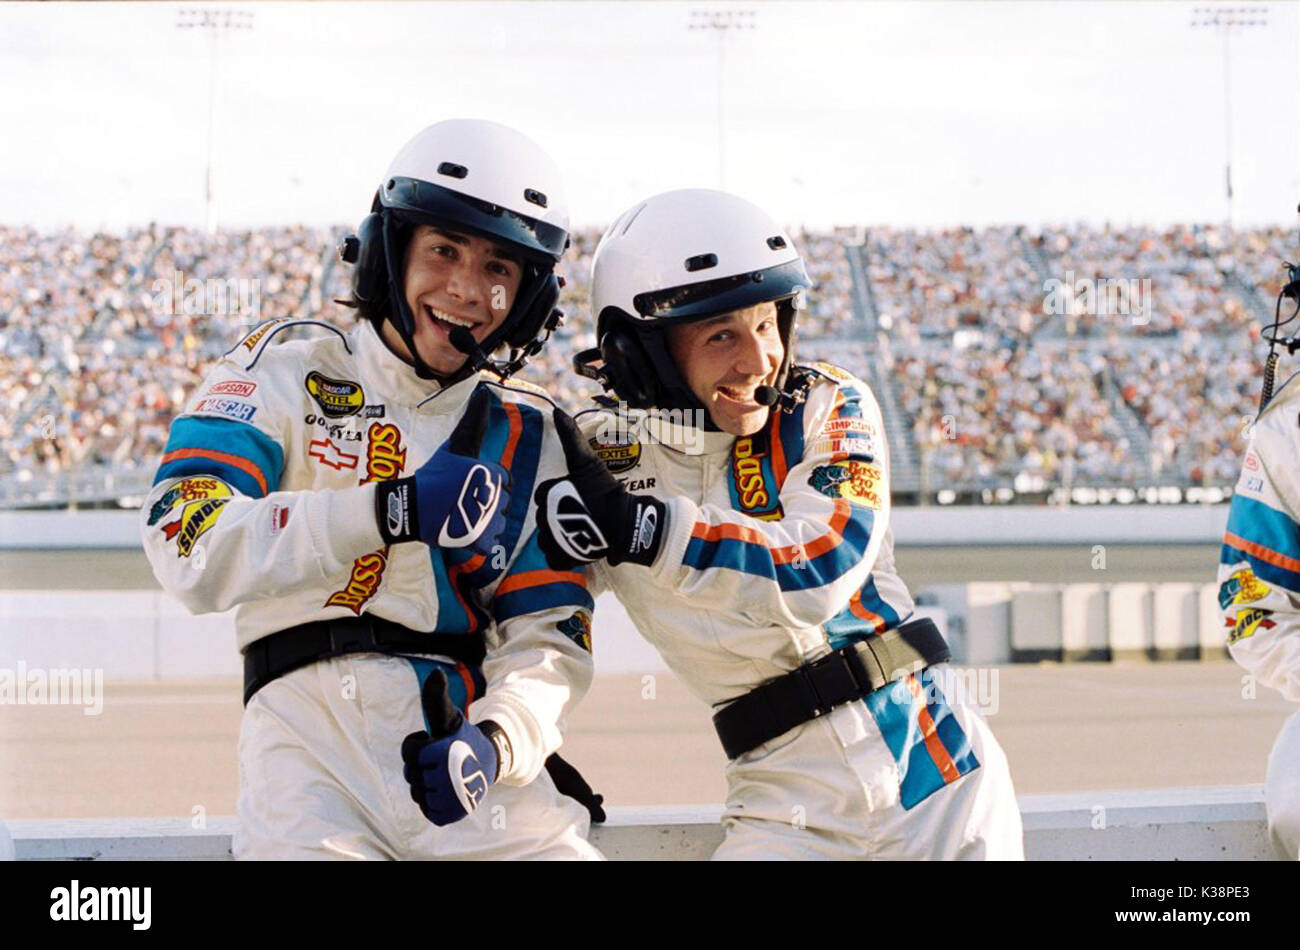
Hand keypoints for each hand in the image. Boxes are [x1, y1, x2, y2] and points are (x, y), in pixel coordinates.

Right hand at [376, 387, 509, 555]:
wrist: (408, 507)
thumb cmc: (432, 476)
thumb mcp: (454, 447)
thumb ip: (473, 423)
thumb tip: (483, 394)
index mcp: (488, 471)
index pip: (505, 481)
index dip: (489, 486)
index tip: (470, 488)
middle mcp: (490, 493)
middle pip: (502, 503)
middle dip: (486, 505)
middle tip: (461, 504)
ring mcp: (485, 518)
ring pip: (498, 524)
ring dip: (484, 524)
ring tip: (462, 518)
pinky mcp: (477, 539)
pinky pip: (490, 544)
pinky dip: (479, 542)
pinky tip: (465, 534)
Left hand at [401, 671, 498, 826]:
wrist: (487, 762)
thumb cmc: (462, 737)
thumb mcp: (448, 716)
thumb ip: (436, 697)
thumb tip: (436, 672)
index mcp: (443, 751)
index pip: (410, 752)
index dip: (419, 746)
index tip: (437, 743)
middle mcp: (447, 778)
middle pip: (411, 775)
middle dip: (421, 767)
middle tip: (442, 761)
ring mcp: (449, 799)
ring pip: (418, 794)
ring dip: (427, 785)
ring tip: (444, 776)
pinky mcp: (451, 815)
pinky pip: (428, 811)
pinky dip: (433, 802)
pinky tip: (445, 792)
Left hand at [533, 409, 666, 569]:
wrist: (625, 523)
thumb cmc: (606, 491)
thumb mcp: (587, 461)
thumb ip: (570, 436)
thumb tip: (557, 410)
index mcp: (547, 494)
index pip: (542, 494)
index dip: (560, 494)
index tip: (578, 495)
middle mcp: (544, 518)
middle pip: (544, 516)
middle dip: (561, 514)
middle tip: (583, 513)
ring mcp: (552, 540)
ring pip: (546, 537)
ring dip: (560, 534)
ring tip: (581, 529)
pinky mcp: (561, 559)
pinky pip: (553, 557)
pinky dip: (563, 554)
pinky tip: (576, 546)